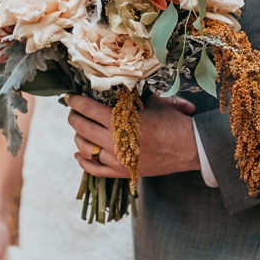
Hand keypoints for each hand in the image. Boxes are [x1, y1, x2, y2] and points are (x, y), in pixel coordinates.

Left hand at [67, 94, 199, 178]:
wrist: (190, 148)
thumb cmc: (172, 121)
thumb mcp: (152, 102)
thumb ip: (132, 97)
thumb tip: (115, 86)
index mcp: (121, 121)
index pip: (88, 109)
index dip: (75, 102)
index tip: (70, 97)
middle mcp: (115, 142)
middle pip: (82, 128)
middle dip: (74, 117)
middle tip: (73, 112)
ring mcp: (117, 160)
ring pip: (85, 148)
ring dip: (78, 137)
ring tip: (79, 129)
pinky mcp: (122, 173)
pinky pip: (94, 169)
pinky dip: (83, 161)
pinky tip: (79, 153)